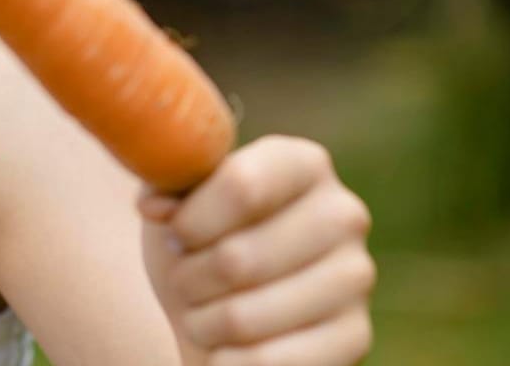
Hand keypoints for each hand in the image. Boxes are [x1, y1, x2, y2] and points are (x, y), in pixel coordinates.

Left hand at [137, 134, 373, 364]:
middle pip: (238, 258)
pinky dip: (228, 362)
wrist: (222, 307)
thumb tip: (153, 205)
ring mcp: (356, 277)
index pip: (242, 185)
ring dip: (203, 324)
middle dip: (189, 280)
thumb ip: (165, 187)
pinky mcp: (356, 336)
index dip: (190, 220)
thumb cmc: (199, 243)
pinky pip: (269, 362)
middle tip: (184, 282)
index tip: (173, 235)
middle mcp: (343, 214)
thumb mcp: (176, 204)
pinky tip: (228, 350)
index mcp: (303, 164)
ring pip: (245, 317)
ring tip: (203, 314)